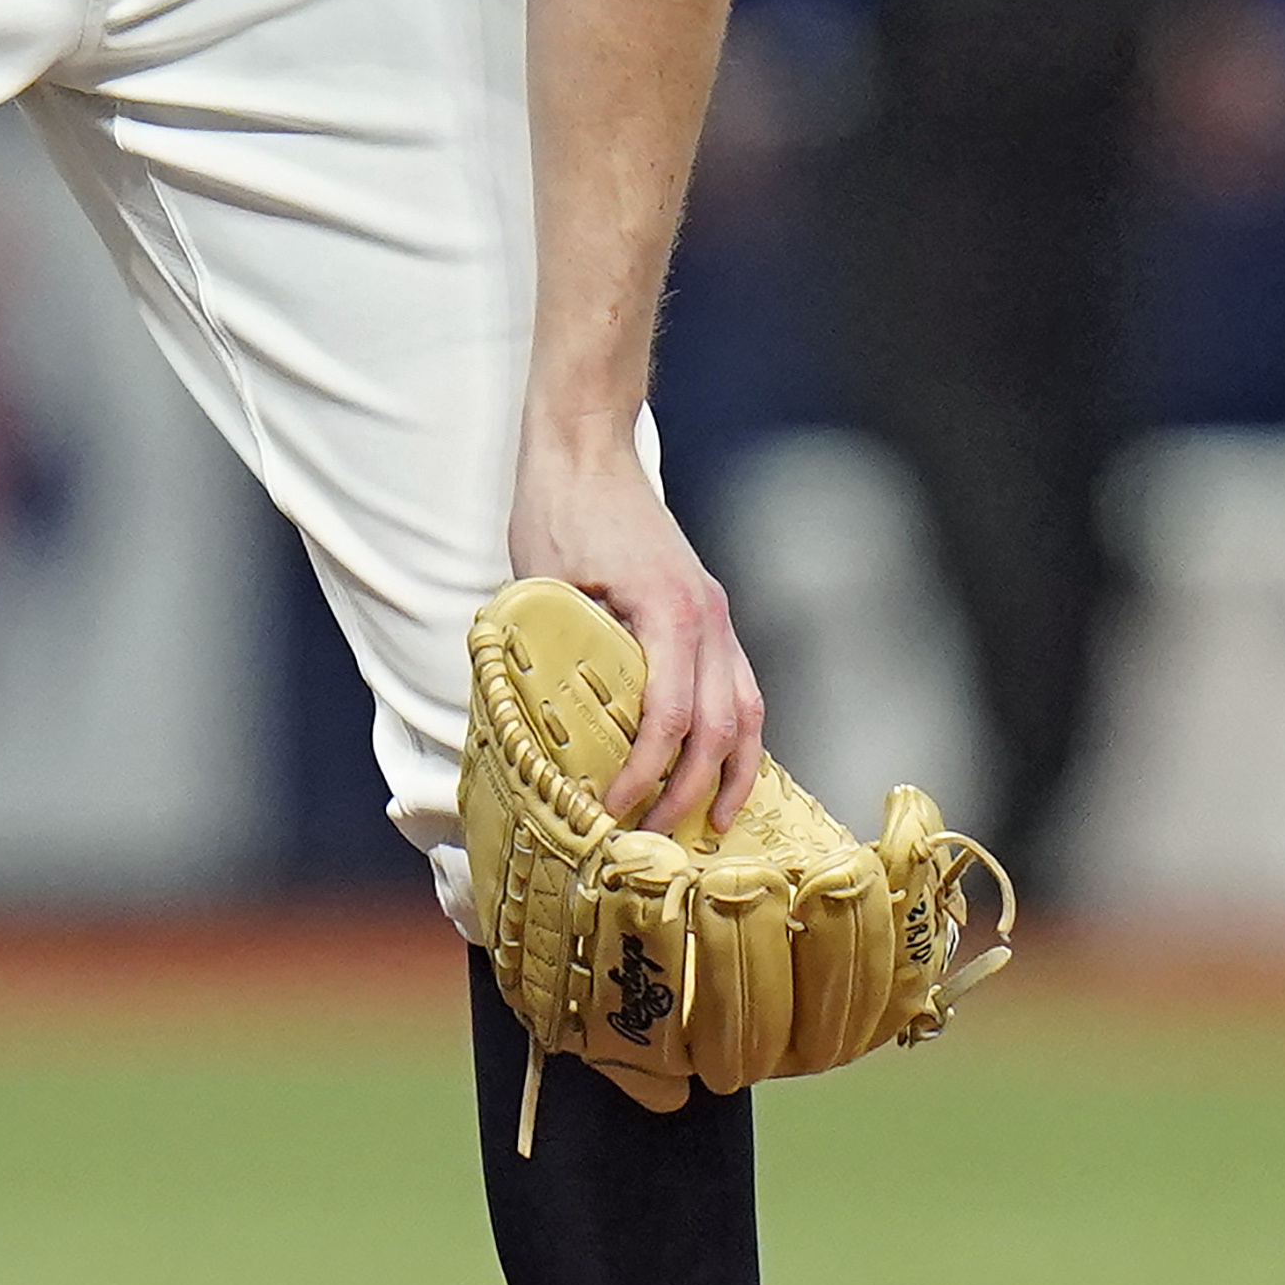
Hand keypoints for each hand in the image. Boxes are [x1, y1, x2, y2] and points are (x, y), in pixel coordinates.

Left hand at [508, 416, 762, 838]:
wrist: (585, 446)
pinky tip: (719, 770)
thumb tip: (536, 733)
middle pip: (722, 726)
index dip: (645, 773)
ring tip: (715, 826)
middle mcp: (707, 616)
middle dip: (692, 793)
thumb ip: (549, 654)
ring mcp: (715, 613)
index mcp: (668, 611)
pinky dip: (735, 735)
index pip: (669, 716)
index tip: (613, 809)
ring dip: (734, 773)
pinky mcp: (709, 611)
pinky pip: (739, 686)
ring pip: (748, 709)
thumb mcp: (539, 586)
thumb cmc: (557, 508)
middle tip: (652, 838)